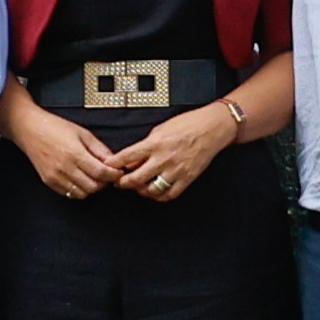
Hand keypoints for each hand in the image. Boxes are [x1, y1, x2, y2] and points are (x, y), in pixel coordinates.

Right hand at [7, 109, 126, 200]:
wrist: (30, 130)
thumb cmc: (55, 127)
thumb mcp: (82, 133)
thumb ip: (99, 149)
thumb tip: (114, 161)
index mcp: (75, 154)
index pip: (101, 173)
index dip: (113, 175)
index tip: (118, 172)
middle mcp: (65, 168)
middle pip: (93, 186)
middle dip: (104, 182)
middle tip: (107, 175)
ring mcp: (56, 177)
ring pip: (82, 193)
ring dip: (91, 187)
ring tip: (93, 177)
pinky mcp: (49, 182)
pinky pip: (69, 194)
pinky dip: (79, 190)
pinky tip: (80, 179)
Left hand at [112, 101, 241, 199]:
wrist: (211, 129)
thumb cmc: (187, 124)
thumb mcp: (161, 128)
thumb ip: (146, 144)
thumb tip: (134, 158)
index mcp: (155, 143)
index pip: (127, 157)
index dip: (114, 164)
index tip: (107, 167)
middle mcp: (163, 159)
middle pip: (135, 178)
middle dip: (123, 182)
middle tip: (119, 182)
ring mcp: (175, 171)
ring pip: (151, 190)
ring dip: (140, 190)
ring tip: (137, 187)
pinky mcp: (186, 179)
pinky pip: (168, 194)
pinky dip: (159, 196)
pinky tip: (154, 191)